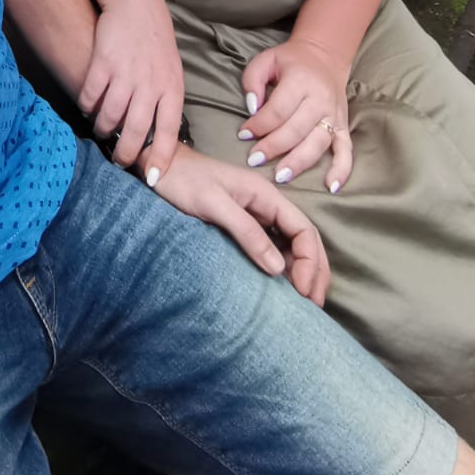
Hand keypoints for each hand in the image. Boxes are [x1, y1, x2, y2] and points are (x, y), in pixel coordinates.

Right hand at [79, 0, 187, 177]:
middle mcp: (150, 83)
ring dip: (103, 129)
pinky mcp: (103, 62)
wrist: (135, 4)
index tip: (152, 179)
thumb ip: (165, 101)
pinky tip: (88, 109)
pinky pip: (92, 96)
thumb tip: (158, 137)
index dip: (159, 158)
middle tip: (118, 161)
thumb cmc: (155, 43)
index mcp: (172, 88)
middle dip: (126, 153)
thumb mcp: (171, 71)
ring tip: (102, 131)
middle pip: (136, 130)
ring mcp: (126, 73)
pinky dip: (87, 107)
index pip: (168, 132)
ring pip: (111, 116)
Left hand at [139, 143, 330, 305]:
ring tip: (303, 303)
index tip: (303, 291)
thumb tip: (278, 268)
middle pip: (305, 240)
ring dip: (302, 272)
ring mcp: (257, 216)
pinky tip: (281, 287)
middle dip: (315, 271)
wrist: (160, 169)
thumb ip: (246, 232)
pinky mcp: (244, 226)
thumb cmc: (184, 181)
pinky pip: (273, 248)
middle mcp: (268, 205)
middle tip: (313, 305)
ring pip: (292, 246)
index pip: (304, 230)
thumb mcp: (214, 205)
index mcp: (267, 195)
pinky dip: (283, 269)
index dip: (310, 262)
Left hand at [239, 36, 352, 192]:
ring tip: (280, 176)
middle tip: (254, 159)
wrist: (324, 57)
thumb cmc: (290, 62)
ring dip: (298, 162)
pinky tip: (330, 186)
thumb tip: (252, 108)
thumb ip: (253, 80)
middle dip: (273, 147)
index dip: (259, 125)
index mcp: (300, 81)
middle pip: (296, 130)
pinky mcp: (344, 126)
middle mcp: (320, 100)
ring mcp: (334, 115)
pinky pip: (346, 151)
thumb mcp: (266, 60)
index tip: (242, 134)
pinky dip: (341, 170)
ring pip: (317, 144)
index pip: (278, 110)